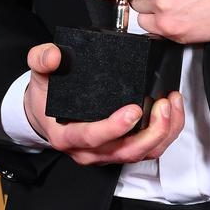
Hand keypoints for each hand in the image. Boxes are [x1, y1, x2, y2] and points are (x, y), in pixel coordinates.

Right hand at [22, 43, 183, 166]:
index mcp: (67, 137)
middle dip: (150, 132)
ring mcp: (107, 154)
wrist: (45, 114)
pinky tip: (171, 110)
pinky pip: (148, 149)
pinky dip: (165, 132)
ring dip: (163, 132)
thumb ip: (41, 60)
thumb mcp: (39, 76)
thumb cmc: (46, 98)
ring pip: (142, 154)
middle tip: (162, 105)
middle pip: (125, 152)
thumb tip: (52, 56)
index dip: (113, 128)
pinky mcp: (121, 150)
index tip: (133, 110)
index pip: (91, 138)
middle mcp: (88, 152)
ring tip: (171, 104)